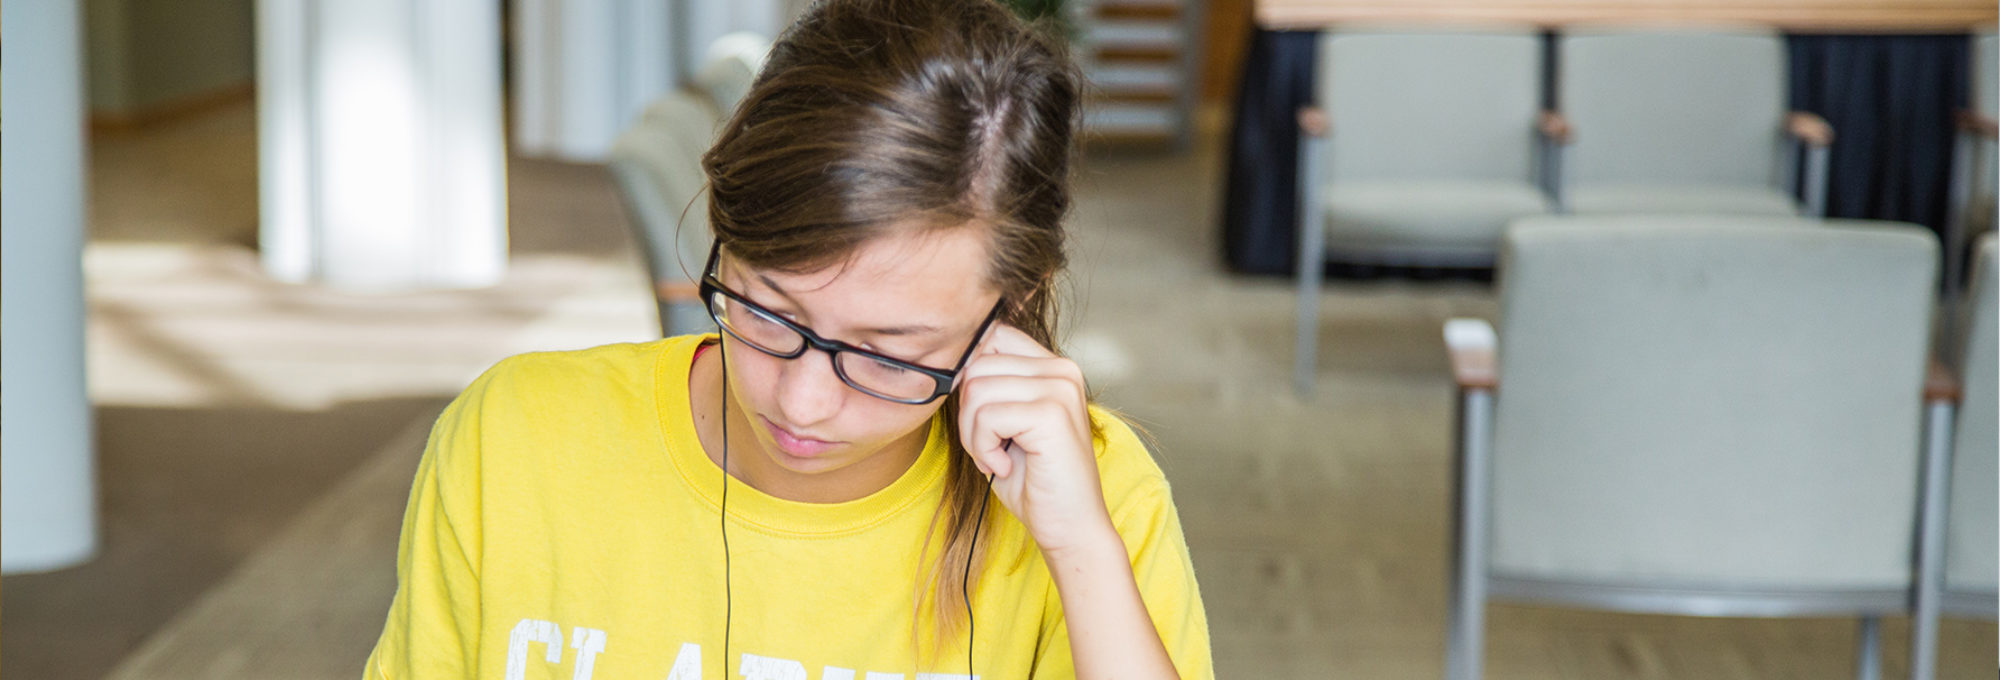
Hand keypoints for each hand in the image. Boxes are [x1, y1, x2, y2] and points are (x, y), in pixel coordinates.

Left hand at [955, 324, 1113, 555]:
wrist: (1070, 526)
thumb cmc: (1034, 479)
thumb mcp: (1006, 423)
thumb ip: (989, 387)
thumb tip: (950, 362)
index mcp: (1053, 366)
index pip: (992, 336)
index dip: (969, 375)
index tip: (978, 419)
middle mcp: (1062, 369)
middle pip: (978, 364)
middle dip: (967, 413)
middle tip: (987, 448)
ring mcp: (1060, 388)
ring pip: (977, 389)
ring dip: (973, 434)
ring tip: (997, 459)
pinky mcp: (1052, 414)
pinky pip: (987, 416)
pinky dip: (983, 448)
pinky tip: (1004, 466)